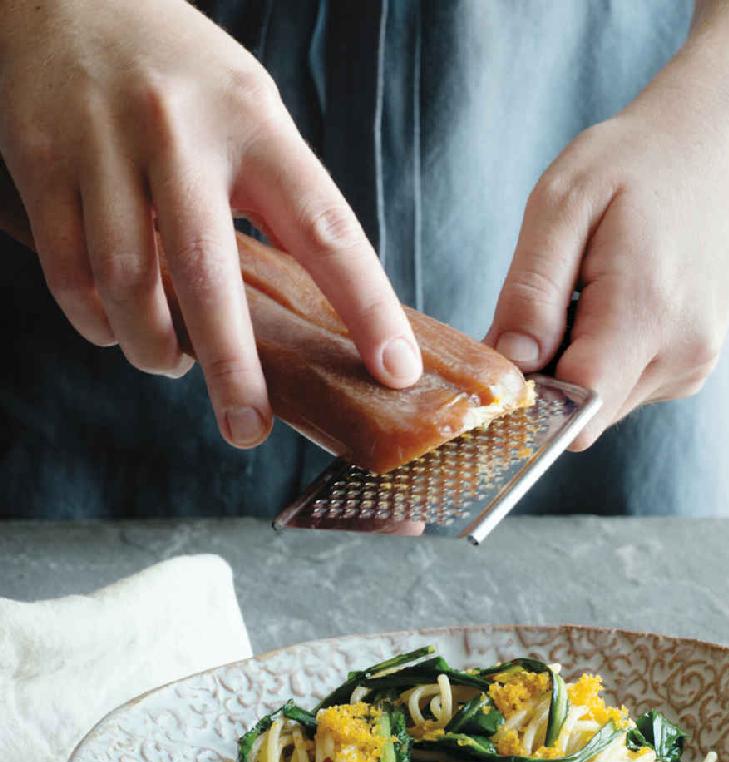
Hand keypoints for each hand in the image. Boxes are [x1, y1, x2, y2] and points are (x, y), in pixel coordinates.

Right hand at [0, 0, 420, 447]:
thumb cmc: (176, 72)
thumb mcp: (248, 112)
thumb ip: (274, 198)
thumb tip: (316, 308)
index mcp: (254, 123)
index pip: (325, 228)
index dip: (366, 306)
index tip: (394, 371)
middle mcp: (180, 133)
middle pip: (211, 274)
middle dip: (233, 369)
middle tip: (251, 430)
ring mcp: (103, 147)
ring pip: (128, 286)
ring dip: (153, 349)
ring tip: (171, 366)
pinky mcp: (41, 163)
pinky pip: (70, 277)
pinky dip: (95, 323)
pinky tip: (114, 329)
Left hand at [486, 66, 728, 450]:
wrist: (710, 154)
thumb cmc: (631, 167)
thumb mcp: (561, 205)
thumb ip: (531, 290)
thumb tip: (509, 363)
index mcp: (647, 310)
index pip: (578, 406)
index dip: (530, 396)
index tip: (509, 358)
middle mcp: (681, 352)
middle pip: (584, 412)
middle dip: (548, 376)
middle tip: (550, 305)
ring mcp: (691, 366)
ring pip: (601, 406)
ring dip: (574, 367)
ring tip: (586, 298)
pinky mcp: (690, 370)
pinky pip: (623, 389)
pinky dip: (601, 361)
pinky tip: (609, 309)